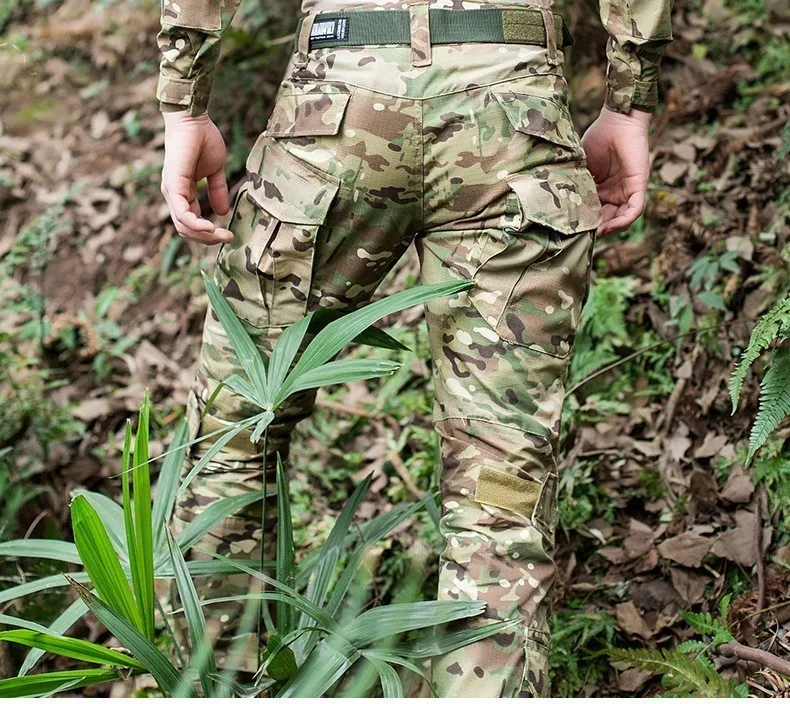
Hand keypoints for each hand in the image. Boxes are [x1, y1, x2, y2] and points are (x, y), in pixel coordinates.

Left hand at [161, 111, 232, 244]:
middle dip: (208, 239)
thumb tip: (222, 213)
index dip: (210, 233)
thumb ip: (217, 191)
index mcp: (183, 192)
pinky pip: (183, 214)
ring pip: (183, 226)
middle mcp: (174, 195)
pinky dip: (197, 225)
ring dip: (204, 236)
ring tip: (223, 235)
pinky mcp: (173, 185)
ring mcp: (171, 191)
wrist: (193, 119)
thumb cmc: (203, 139)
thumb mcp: (215, 170)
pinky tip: (211, 228)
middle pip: (186, 230)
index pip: (192, 223)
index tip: (229, 234)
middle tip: (227, 238)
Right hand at [580, 106, 651, 236]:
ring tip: (595, 233)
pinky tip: (608, 226)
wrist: (617, 120)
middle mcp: (614, 193)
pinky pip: (634, 211)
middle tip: (582, 236)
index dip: (584, 223)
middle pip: (607, 220)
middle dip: (596, 230)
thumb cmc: (598, 137)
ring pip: (621, 220)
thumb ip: (573, 182)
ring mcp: (627, 190)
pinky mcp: (638, 186)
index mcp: (600, 189)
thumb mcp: (580, 166)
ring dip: (609, 229)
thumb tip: (555, 202)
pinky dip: (623, 222)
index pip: (593, 212)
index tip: (570, 230)